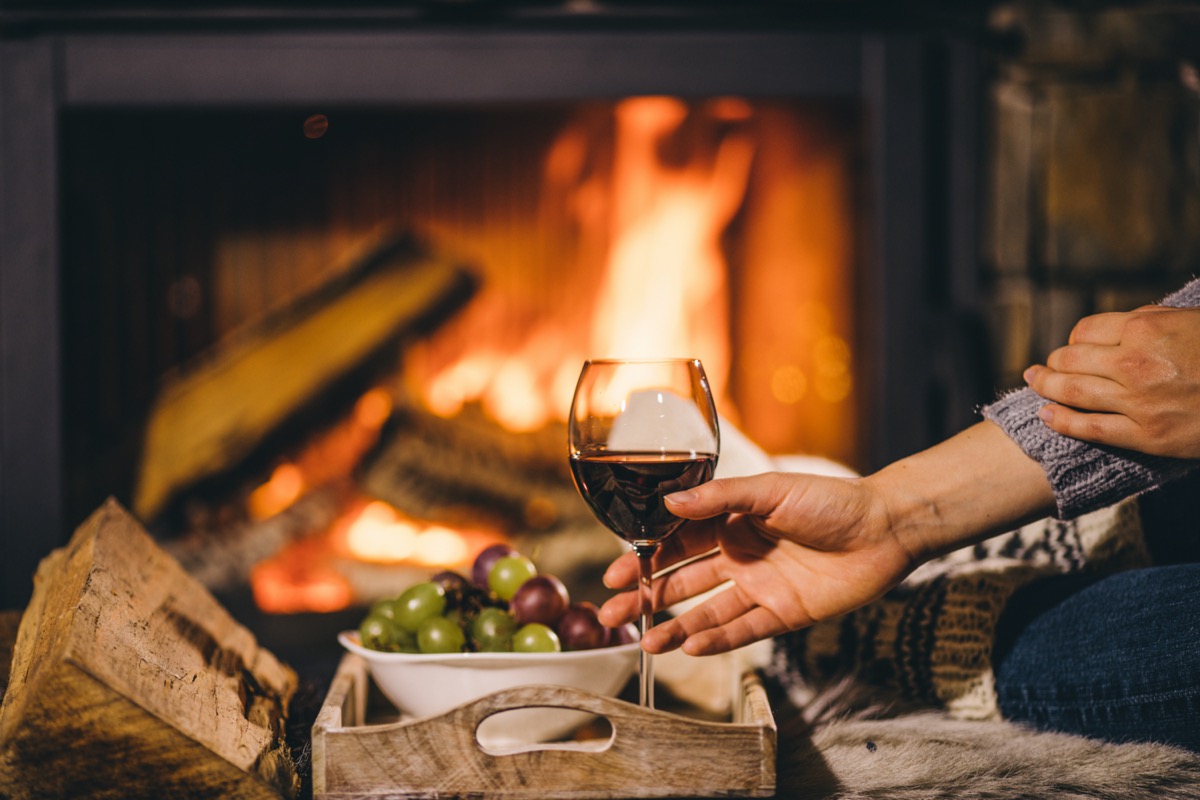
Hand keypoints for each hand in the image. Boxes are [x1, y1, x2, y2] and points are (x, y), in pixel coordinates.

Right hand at [596, 422, 1054, 656]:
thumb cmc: (829, 500)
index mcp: (730, 522)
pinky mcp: (785, 613)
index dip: (644, 559)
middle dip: (648, 598)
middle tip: (613, 615)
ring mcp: (760, 586)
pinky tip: (691, 648)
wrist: (884, 527)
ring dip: (677, 627)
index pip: (676, 544)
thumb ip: (718, 497)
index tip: (614, 574)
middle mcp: (739, 556)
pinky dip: (718, 640)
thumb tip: (668, 502)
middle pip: (683, 582)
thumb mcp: (769, 490)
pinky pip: (744, 630)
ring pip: (708, 612)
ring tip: (646, 643)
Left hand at [1024, 306, 1199, 458]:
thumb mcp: (1192, 321)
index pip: (1085, 331)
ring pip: (1071, 393)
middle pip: (1070, 360)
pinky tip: (1045, 415)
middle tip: (1041, 366)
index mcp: (1145, 328)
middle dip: (1053, 362)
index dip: (1075, 340)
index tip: (1073, 346)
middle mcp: (1133, 363)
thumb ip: (1152, 319)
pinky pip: (1090, 429)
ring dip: (1044, 386)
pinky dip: (1060, 421)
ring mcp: (1137, 402)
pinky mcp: (1146, 437)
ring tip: (1031, 381)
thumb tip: (1118, 324)